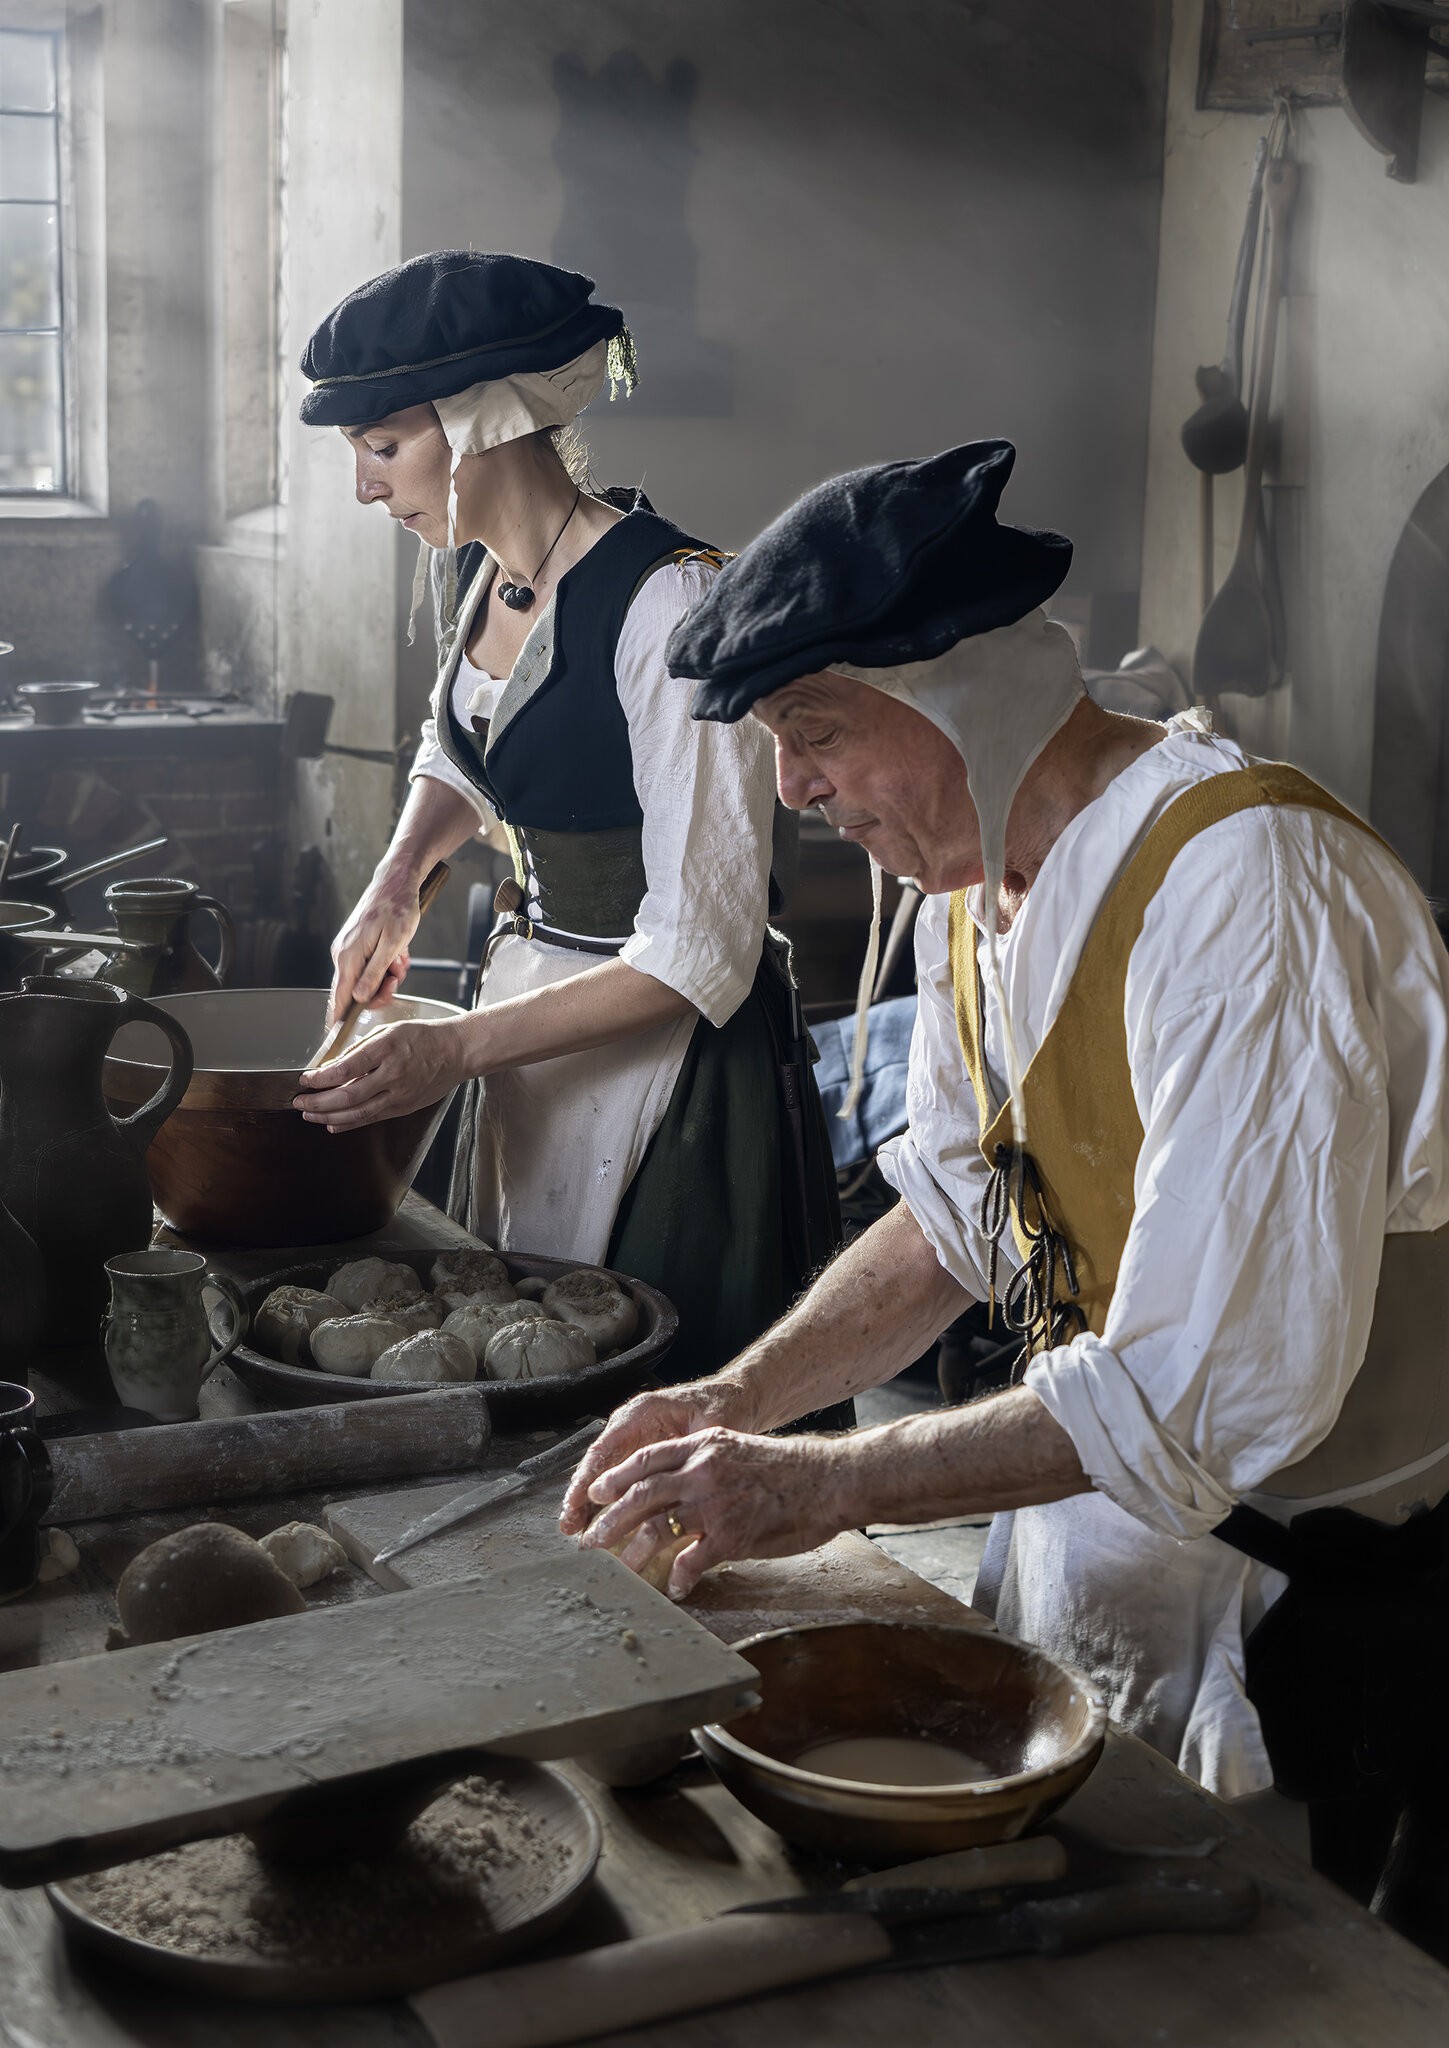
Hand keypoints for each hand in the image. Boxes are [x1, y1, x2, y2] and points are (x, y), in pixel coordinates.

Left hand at [295, 1017, 468, 1130]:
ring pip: (358, 1112)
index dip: (320, 1078)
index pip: (345, 1069)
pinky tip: (334, 1124)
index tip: (305, 1080)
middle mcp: (393, 1073)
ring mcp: (400, 1093)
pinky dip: (350, 1123)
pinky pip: (372, 1118)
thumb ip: (361, 1048)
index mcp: (386, 1049)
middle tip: (300, 1102)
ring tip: (311, 1115)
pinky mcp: (405, 1107)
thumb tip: (333, 1066)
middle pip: (347, 1095)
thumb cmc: (424, 1037)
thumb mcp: (389, 1030)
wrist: (457, 1051)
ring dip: (329, 1116)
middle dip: (318, 1102)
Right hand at [328, 869, 426, 1024]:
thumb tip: (359, 998)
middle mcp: (342, 954)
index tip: (337, 1039)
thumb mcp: (393, 945)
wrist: (396, 882)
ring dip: (386, 975)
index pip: (339, 998)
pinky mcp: (356, 945)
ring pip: (366, 979)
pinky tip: (396, 952)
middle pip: (355, 992)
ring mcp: (348, 949)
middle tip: (397, 976)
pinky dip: (385, 964)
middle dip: (379, 990)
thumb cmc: (398, 909)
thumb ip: (374, 974)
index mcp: (348, 957)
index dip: (339, 1021)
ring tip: (400, 958)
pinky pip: (369, 966)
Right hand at [559, 1380, 752, 1536]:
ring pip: (606, 1471)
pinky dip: (608, 1498)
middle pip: (599, 1462)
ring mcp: (635, 1438)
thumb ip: (690, 1453)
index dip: (589, 1478)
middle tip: (568, 1525)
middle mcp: (632, 1424)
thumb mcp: (710, 1428)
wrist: (736, 1398)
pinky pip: (620, 1476)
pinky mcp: (644, 1453)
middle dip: (581, 1494)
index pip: (606, 1447)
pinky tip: (597, 1520)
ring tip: (575, 1529)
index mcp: (643, 1413)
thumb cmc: (724, 1408)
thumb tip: (675, 1482)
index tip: (576, 1502)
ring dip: (589, 1500)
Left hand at [577, 1426, 853, 1600]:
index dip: (616, 1477)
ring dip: (634, 1553)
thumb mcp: (737, 1449)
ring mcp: (715, 1505)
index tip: (595, 1493)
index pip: (647, 1459)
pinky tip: (675, 1588)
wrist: (827, 1481)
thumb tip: (674, 1485)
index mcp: (704, 1446)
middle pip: (642, 1495)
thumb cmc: (786, 1469)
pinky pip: (691, 1562)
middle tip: (590, 1541)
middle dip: (610, 1520)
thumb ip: (703, 1462)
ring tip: (623, 1569)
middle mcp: (703, 1472)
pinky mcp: (731, 1537)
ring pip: (658, 1530)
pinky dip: (677, 1578)